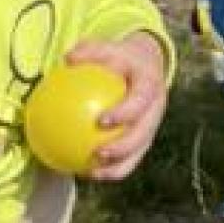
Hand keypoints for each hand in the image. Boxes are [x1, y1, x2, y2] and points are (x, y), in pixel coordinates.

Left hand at [67, 31, 170, 181]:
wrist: (145, 66)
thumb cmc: (119, 57)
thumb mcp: (108, 48)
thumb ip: (90, 51)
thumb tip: (68, 58)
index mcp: (150, 85)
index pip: (140, 101)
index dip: (125, 113)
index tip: (101, 121)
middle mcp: (156, 108)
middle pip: (143, 134)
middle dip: (123, 148)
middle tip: (98, 154)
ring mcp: (153, 126)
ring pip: (139, 152)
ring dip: (118, 166)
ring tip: (92, 174)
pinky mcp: (145, 139)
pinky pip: (130, 158)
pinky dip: (111, 169)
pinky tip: (86, 173)